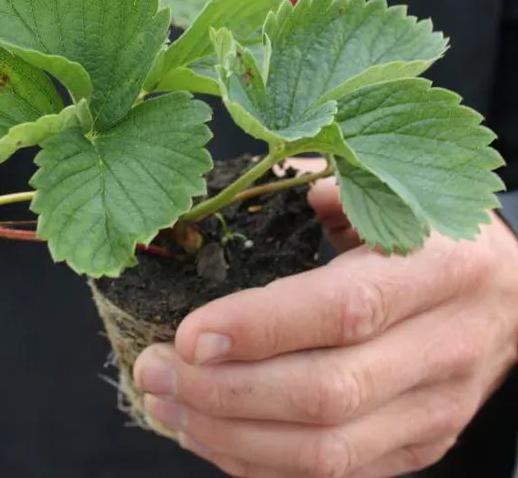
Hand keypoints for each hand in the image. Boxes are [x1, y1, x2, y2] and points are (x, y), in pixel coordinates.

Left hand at [134, 175, 517, 476]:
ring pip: (324, 452)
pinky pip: (330, 475)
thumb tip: (239, 201)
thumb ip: (325, 188)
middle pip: (326, 394)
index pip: (344, 309)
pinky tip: (205, 431)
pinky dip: (255, 461)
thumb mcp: (394, 191)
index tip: (186, 333)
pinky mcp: (417, 447)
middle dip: (223, 392)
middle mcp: (444, 348)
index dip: (259, 328)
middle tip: (154, 370)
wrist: (512, 298)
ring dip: (227, 435)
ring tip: (163, 405)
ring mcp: (434, 411)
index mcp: (439, 270)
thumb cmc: (434, 235)